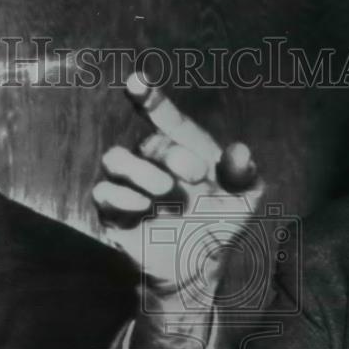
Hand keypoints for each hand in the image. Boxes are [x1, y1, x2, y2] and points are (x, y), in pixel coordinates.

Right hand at [93, 72, 264, 304]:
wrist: (196, 268)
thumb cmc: (219, 225)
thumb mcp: (244, 202)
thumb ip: (245, 176)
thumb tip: (240, 152)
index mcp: (182, 149)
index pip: (165, 118)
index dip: (150, 98)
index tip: (137, 81)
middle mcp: (151, 160)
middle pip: (150, 142)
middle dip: (175, 155)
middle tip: (197, 176)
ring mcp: (129, 185)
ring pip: (114, 158)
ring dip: (141, 171)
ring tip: (165, 190)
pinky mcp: (112, 211)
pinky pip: (103, 191)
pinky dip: (122, 196)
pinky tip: (144, 207)